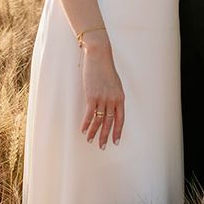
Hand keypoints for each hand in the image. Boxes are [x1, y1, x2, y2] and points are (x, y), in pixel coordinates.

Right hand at [79, 34, 124, 148]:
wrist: (99, 56)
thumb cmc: (106, 68)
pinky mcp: (92, 96)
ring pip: (99, 120)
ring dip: (94, 132)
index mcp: (120, 97)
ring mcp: (102, 98)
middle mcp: (113, 100)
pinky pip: (89, 114)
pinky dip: (86, 124)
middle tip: (102, 147)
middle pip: (109, 122)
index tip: (115, 141)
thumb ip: (114, 96)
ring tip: (90, 140)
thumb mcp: (115, 83)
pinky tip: (83, 130)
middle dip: (105, 136)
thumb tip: (110, 106)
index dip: (118, 131)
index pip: (120, 119)